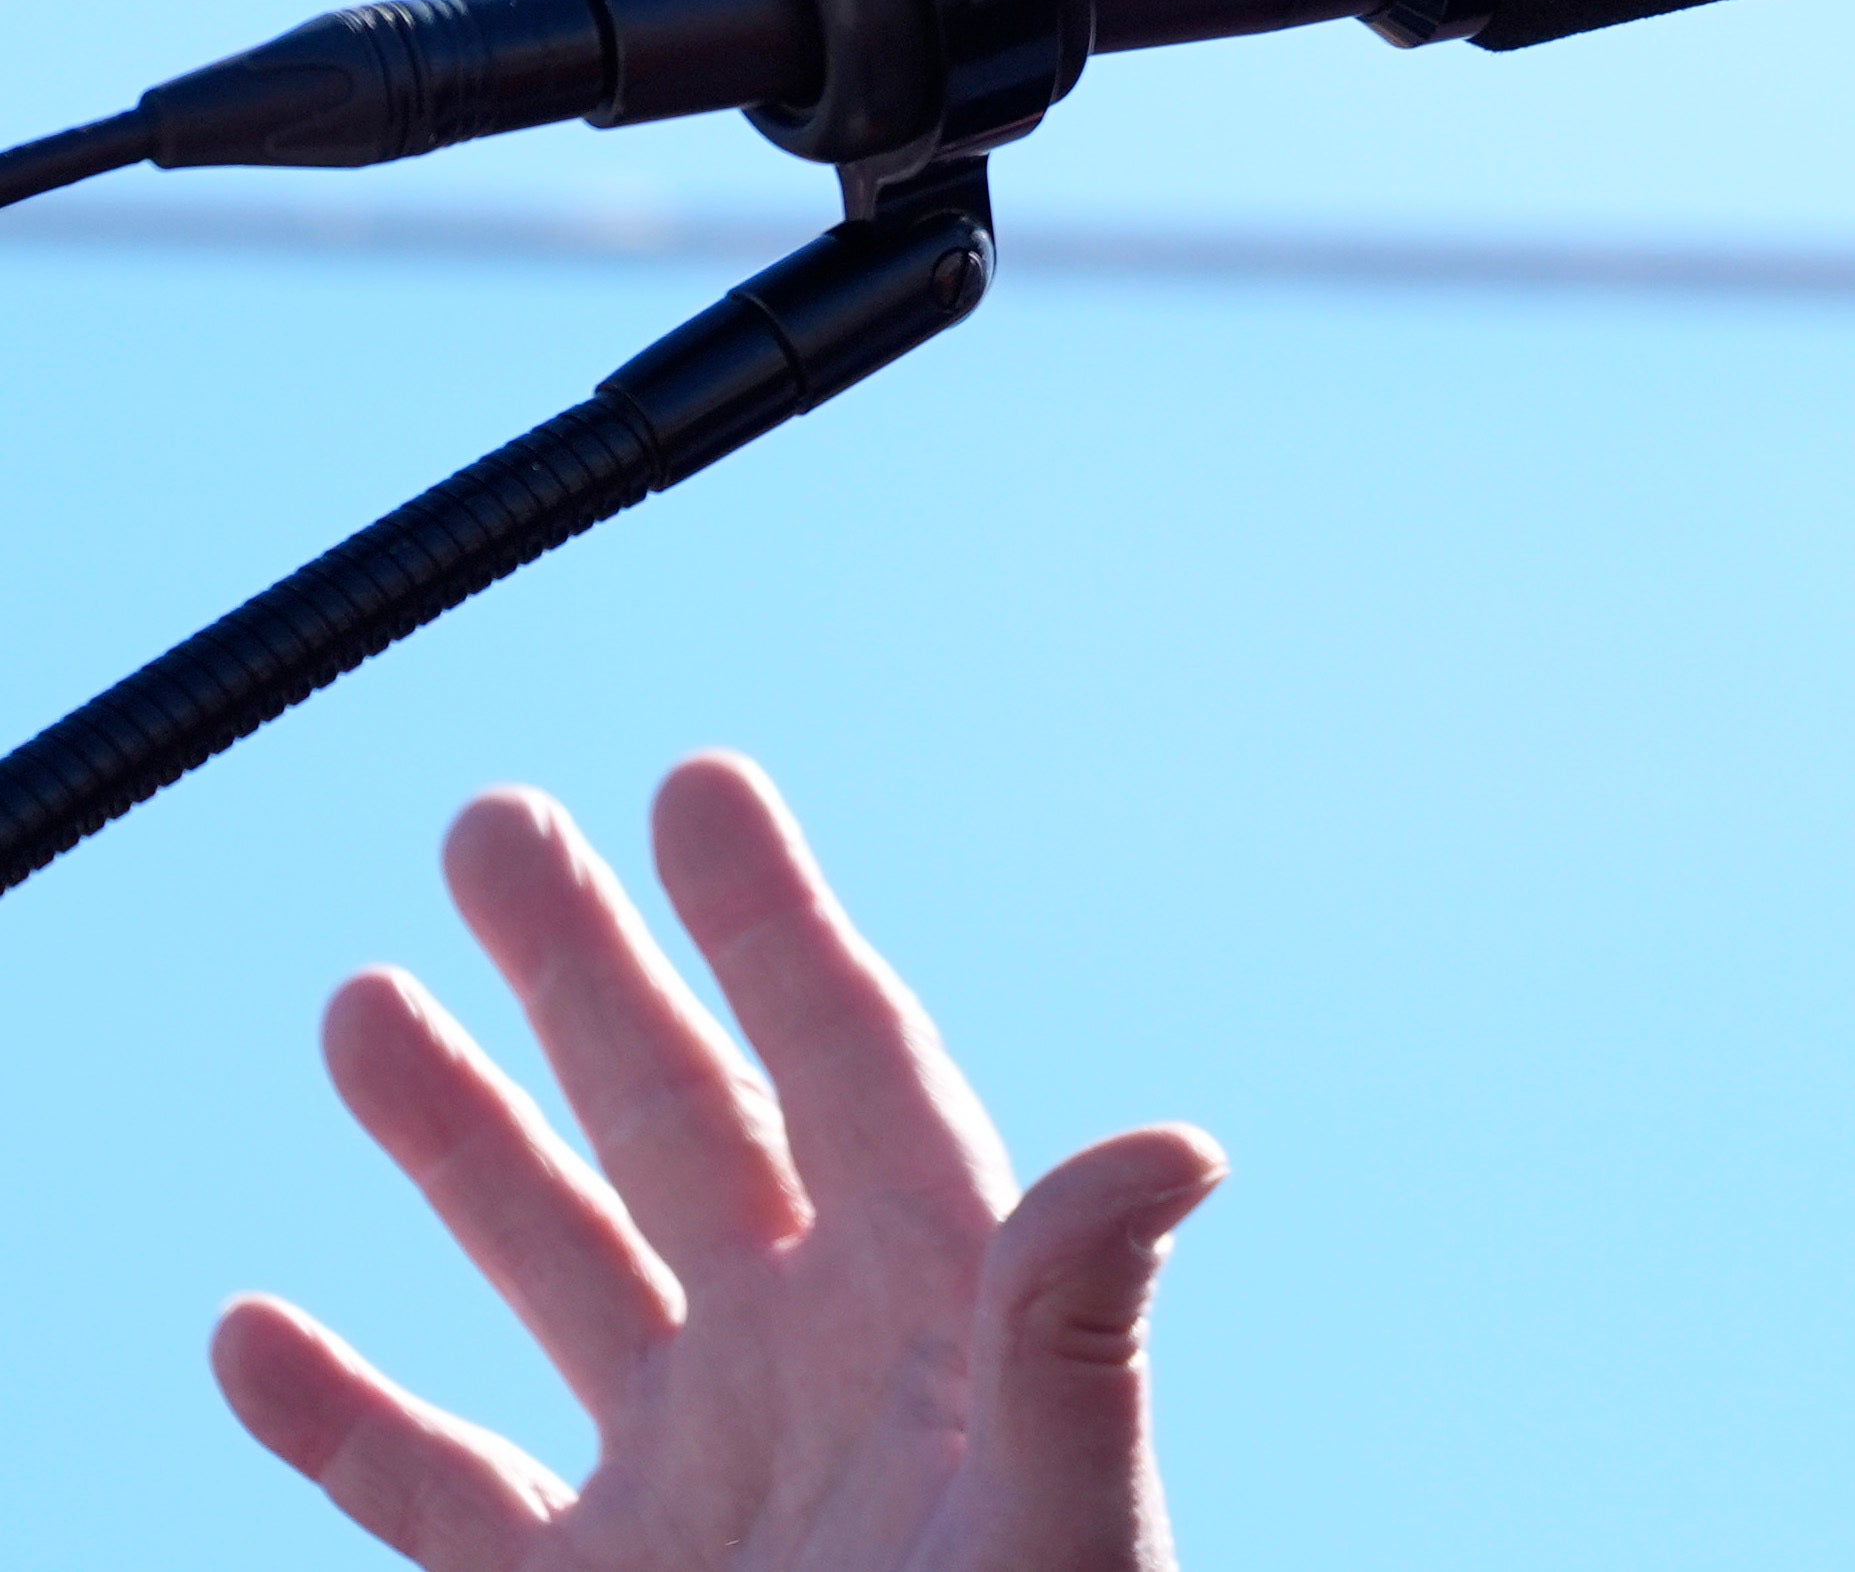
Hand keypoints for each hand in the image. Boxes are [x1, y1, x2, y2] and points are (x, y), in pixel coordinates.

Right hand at [212, 753, 1221, 1571]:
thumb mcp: (1063, 1515)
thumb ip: (1075, 1332)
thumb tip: (1175, 1142)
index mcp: (937, 1311)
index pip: (848, 1064)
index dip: (773, 924)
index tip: (701, 779)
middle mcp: (809, 1366)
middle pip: (683, 1121)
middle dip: (586, 974)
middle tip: (489, 819)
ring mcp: (691, 1487)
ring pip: (550, 1269)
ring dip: (457, 1142)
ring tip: (359, 997)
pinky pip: (436, 1498)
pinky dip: (339, 1422)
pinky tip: (256, 1331)